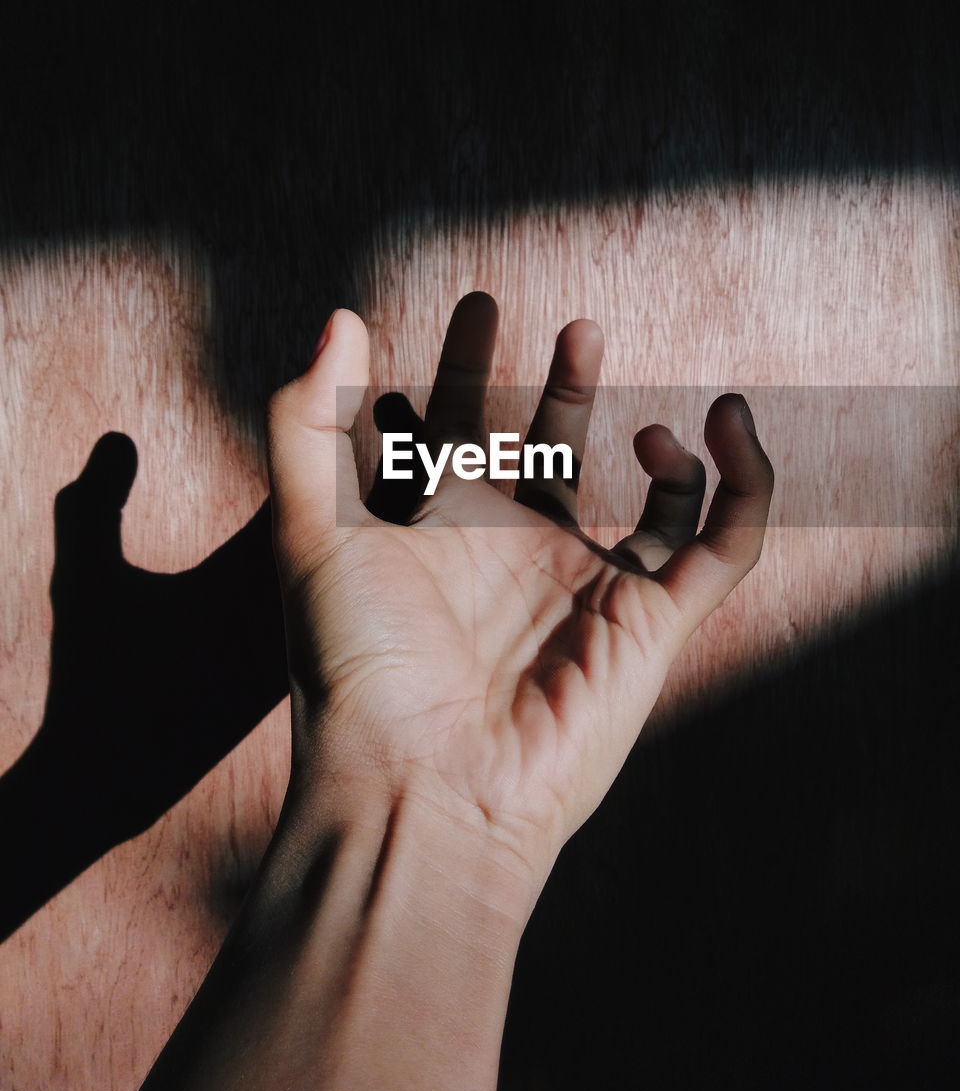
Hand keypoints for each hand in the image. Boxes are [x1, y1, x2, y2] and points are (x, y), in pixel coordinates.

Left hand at [267, 292, 773, 898]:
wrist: (420, 784)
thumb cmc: (358, 662)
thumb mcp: (313, 530)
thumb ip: (309, 422)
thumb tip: (339, 319)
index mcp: (444, 532)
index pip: (462, 428)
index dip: (466, 367)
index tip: (478, 306)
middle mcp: (517, 554)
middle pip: (556, 451)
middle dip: (565, 387)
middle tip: (576, 329)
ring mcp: (589, 586)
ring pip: (649, 494)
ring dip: (657, 438)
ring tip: (675, 408)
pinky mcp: (654, 621)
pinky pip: (722, 541)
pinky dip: (742, 484)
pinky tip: (719, 423)